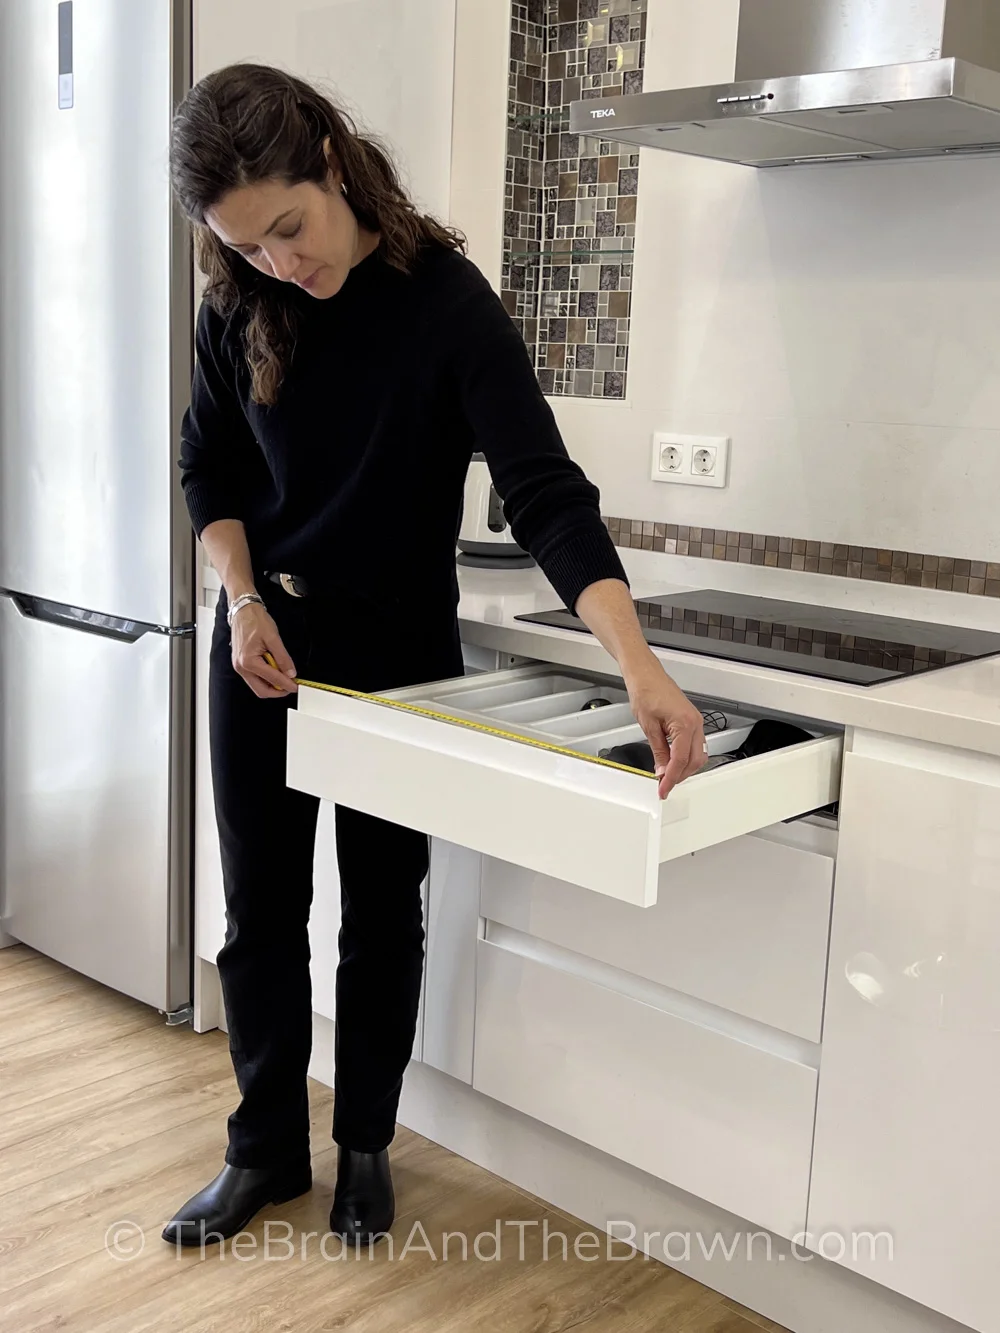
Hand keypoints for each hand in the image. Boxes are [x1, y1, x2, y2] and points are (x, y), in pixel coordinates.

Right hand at [230, 601, 297, 698]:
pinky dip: (266, 678)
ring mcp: (239, 666)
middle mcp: (241, 667)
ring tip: (283, 675)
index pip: (272, 679)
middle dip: (278, 691)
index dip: (286, 684)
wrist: (243, 611)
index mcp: (248, 661)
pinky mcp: (241, 664)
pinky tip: (274, 670)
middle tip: (290, 685)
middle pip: (261, 691)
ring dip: (271, 684)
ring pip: (257, 686)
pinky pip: (254, 678)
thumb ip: (283, 658)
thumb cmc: (255, 621)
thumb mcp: (273, 638)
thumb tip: (290, 673)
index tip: (296, 686)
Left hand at [623, 657, 706, 798]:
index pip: (680, 760)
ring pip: (698, 755)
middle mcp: (696, 724)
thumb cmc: (646, 691)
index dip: (671, 778)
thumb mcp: (648, 726)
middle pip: (694, 761)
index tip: (663, 789)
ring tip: (668, 777)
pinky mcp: (692, 721)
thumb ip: (658, 752)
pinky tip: (674, 763)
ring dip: (685, 768)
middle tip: (664, 785)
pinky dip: (686, 757)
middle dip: (680, 776)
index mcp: (686, 724)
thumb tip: (662, 770)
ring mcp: (696, 722)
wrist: (646, 674)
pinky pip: (695, 745)